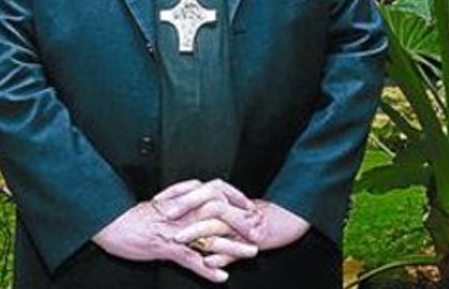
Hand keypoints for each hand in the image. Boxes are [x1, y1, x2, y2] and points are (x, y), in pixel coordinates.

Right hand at [91, 182, 255, 282]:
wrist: (112, 223)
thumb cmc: (134, 216)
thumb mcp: (160, 202)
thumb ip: (181, 197)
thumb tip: (197, 193)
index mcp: (182, 201)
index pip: (217, 194)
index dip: (236, 199)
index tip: (249, 206)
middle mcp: (183, 213)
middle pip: (220, 216)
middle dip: (242, 225)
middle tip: (258, 234)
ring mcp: (177, 231)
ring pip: (211, 238)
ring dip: (233, 247)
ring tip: (249, 253)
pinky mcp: (167, 248)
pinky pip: (191, 260)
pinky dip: (207, 269)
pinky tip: (220, 277)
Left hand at [174, 198, 309, 262]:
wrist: (290, 219)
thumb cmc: (260, 218)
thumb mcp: (233, 217)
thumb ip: (212, 219)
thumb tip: (188, 221)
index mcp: (227, 196)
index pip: (197, 187)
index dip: (177, 192)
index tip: (158, 199)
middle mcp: (234, 204)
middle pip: (206, 197)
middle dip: (184, 205)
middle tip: (165, 214)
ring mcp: (244, 220)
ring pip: (217, 220)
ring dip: (196, 230)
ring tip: (179, 239)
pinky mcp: (255, 236)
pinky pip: (234, 246)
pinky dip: (220, 254)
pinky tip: (208, 262)